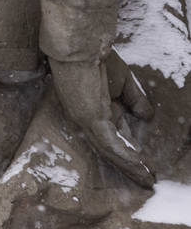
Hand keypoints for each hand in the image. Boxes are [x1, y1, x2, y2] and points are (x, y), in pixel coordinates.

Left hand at [49, 52, 154, 187]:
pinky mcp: (88, 118)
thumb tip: (147, 117)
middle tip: (146, 181)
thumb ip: (134, 100)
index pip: (115, 136)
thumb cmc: (97, 59)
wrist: (82, 46)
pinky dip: (124, 155)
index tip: (145, 165)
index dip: (130, 151)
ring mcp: (86, 120)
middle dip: (129, 165)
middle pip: (111, 148)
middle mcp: (88, 119)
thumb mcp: (123, 83)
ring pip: (110, 149)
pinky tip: (138, 166)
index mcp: (96, 110)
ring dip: (129, 166)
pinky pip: (108, 142)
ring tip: (146, 179)